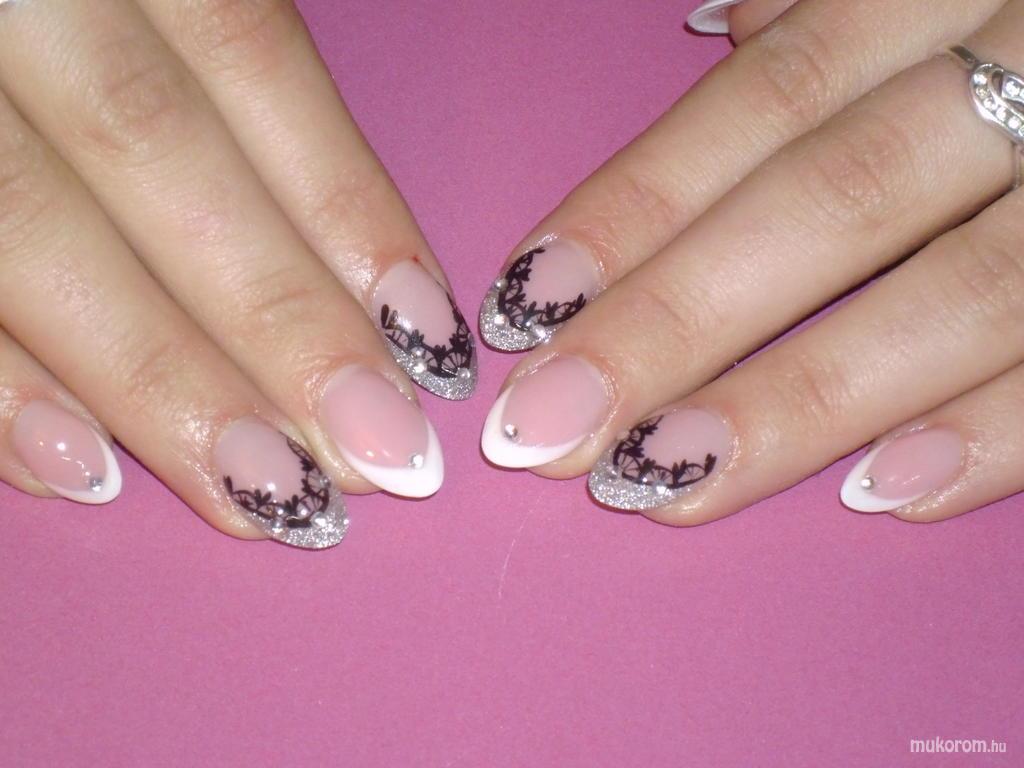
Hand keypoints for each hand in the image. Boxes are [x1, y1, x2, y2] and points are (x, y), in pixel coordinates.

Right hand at [0, 0, 477, 547]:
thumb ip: (208, 59)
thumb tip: (344, 257)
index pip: (249, 59)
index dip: (344, 208)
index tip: (428, 343)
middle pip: (153, 159)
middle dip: (276, 323)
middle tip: (383, 460)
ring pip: (26, 237)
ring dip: (156, 380)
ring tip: (272, 495)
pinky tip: (80, 470)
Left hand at [478, 0, 1023, 523]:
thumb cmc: (1020, 10)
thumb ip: (835, 2)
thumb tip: (721, 26)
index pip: (762, 107)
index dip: (637, 210)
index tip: (528, 310)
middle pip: (827, 210)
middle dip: (675, 328)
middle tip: (549, 429)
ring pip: (952, 299)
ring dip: (796, 403)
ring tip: (662, 479)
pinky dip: (997, 432)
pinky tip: (879, 492)